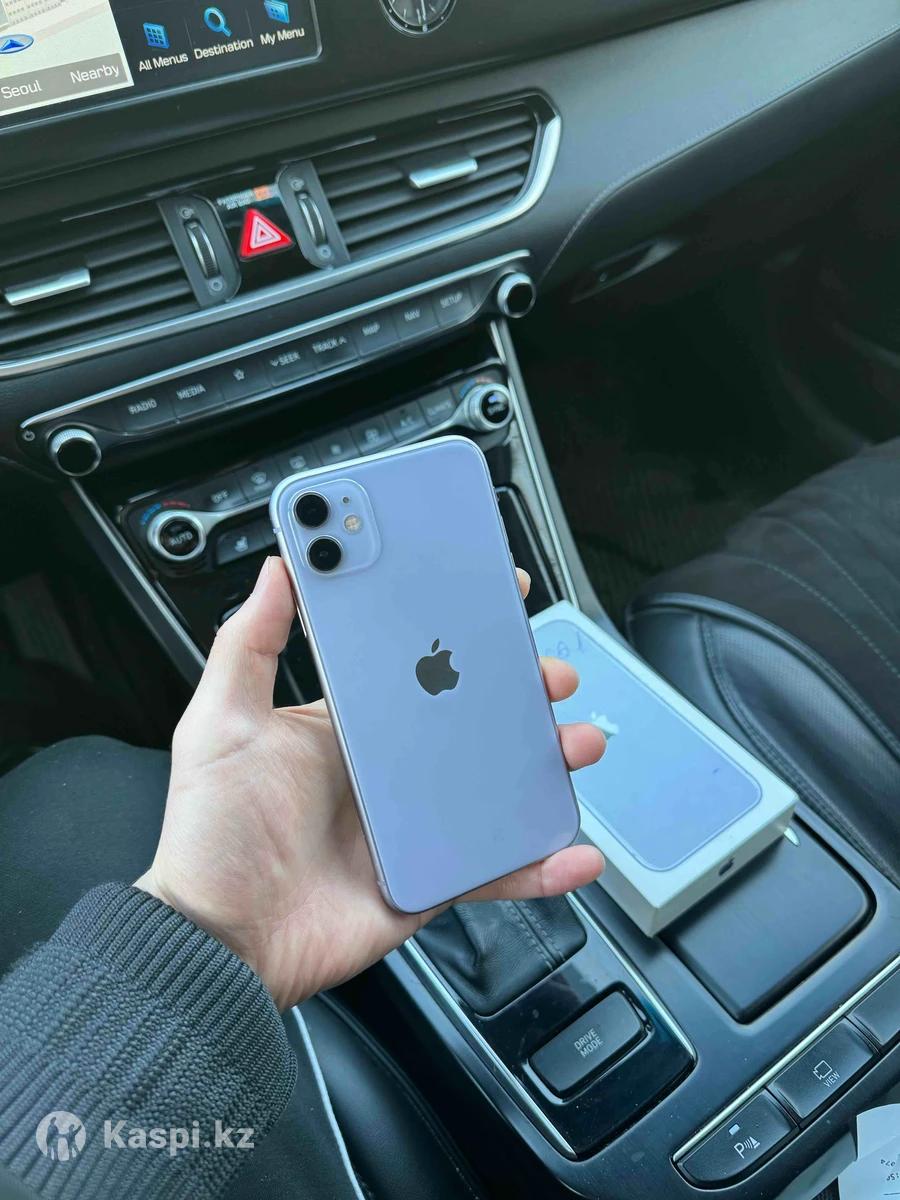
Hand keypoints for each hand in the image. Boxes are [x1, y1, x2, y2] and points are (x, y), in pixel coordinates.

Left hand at [136, 557, 604, 1008]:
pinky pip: (497, 868)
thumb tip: (275, 571)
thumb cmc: (213, 835)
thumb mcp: (222, 724)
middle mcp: (387, 770)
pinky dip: (542, 863)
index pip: (414, 664)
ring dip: (546, 763)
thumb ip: (248, 644)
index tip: (494, 598)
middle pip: (471, 719)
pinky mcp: (431, 877)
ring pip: (498, 786)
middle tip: (548, 674)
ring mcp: (415, 824)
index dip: (457, 631)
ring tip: (575, 744)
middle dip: (520, 691)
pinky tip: (574, 852)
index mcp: (347, 726)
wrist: (222, 942)